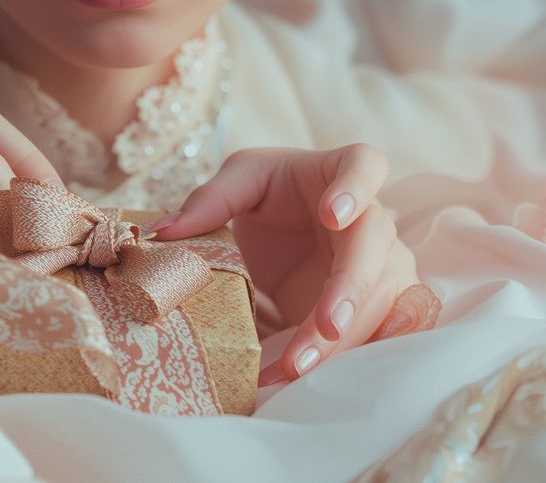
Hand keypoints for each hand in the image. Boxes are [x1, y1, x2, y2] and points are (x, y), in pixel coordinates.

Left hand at [151, 145, 417, 381]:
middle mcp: (371, 219)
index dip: (355, 189)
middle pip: (375, 249)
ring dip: (344, 339)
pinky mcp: (374, 308)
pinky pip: (381, 334)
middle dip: (351, 290)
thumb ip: (209, 200)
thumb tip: (164, 232)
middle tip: (325, 325)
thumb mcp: (239, 184)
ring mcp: (381, 267)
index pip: (364, 166)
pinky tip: (313, 379)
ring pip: (380, 301)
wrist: (286, 233)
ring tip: (296, 367)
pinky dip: (353, 358)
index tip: (332, 214)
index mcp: (341, 172)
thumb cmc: (271, 196)